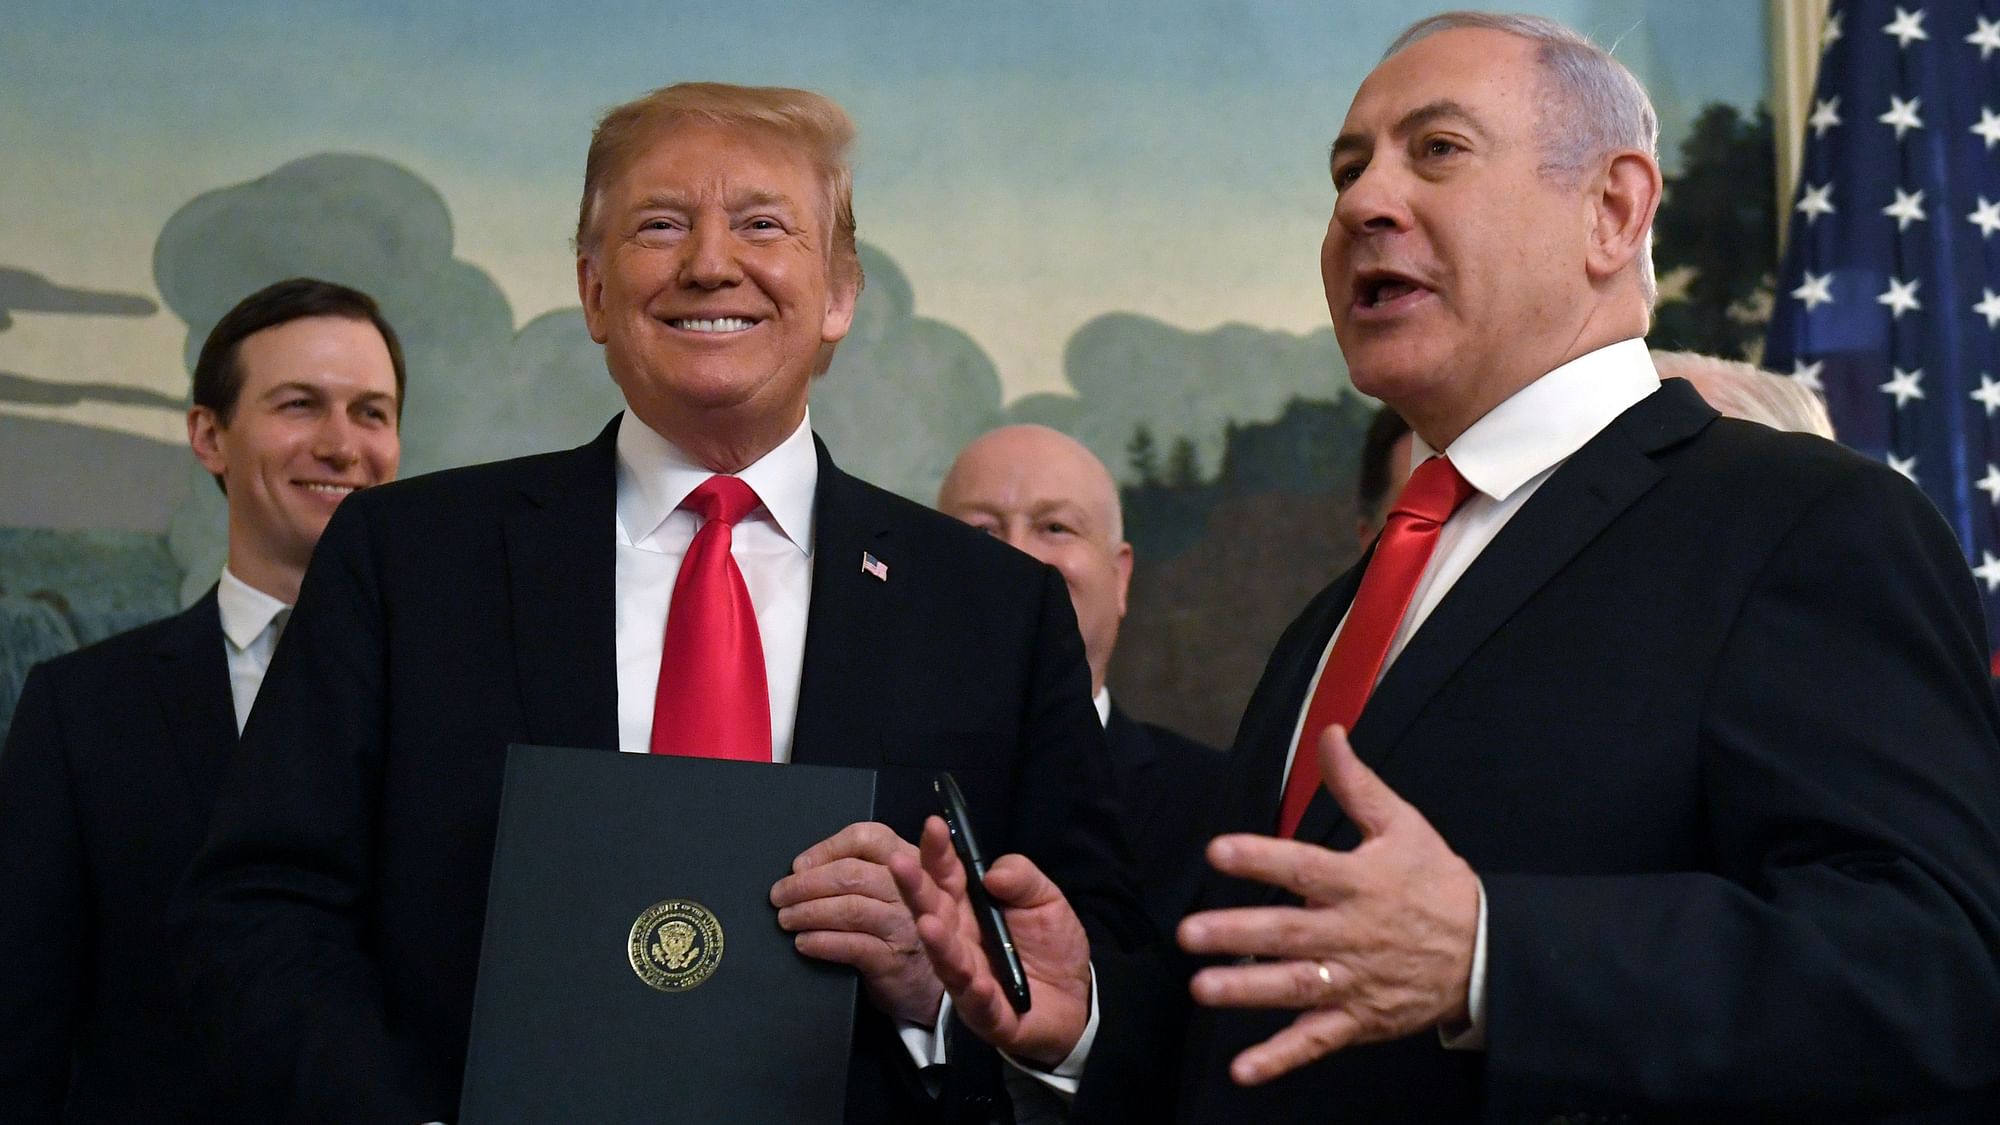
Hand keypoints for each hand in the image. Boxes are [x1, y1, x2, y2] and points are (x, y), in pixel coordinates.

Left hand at [771, 821, 941, 1025]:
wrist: (932, 983)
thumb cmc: (902, 927)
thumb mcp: (896, 889)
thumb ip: (863, 870)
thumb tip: (802, 868)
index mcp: (911, 860)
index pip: (869, 838)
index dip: (828, 848)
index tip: (799, 865)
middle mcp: (913, 889)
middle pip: (853, 874)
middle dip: (807, 883)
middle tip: (779, 895)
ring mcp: (905, 924)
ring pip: (850, 909)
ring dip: (809, 912)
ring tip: (786, 918)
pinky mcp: (894, 959)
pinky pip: (851, 945)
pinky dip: (821, 942)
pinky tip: (803, 942)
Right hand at [889, 815, 1092, 1067]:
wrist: (1076, 1000)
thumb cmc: (1051, 944)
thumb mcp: (1046, 899)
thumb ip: (1022, 878)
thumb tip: (992, 874)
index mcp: (970, 906)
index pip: (947, 874)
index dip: (938, 851)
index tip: (933, 825)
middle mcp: (959, 939)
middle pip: (933, 911)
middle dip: (916, 887)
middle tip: (900, 862)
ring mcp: (969, 978)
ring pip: (947, 959)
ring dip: (937, 943)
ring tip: (928, 924)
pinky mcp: (987, 1014)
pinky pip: (980, 1003)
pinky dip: (976, 992)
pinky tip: (976, 980)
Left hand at [1177, 725, 1478, 1085]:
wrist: (1484, 952)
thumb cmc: (1436, 883)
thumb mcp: (1403, 826)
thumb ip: (1357, 784)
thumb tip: (1329, 733)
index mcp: (1359, 882)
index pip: (1304, 867)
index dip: (1261, 858)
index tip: (1218, 851)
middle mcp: (1351, 933)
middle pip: (1288, 932)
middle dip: (1237, 933)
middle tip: (1189, 933)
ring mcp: (1353, 982)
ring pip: (1294, 988)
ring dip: (1248, 991)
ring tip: (1203, 989)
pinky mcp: (1358, 1020)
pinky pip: (1315, 1042)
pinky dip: (1279, 1058)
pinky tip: (1242, 1069)